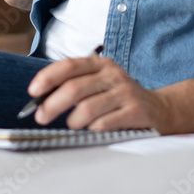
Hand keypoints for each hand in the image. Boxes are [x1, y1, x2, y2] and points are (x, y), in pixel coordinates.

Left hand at [27, 53, 171, 132]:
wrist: (160, 108)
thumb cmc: (119, 97)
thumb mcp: (100, 82)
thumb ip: (75, 84)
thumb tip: (40, 98)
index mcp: (100, 64)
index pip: (68, 66)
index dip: (48, 78)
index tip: (33, 92)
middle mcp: (112, 74)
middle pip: (74, 88)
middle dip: (52, 105)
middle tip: (41, 117)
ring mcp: (125, 92)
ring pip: (87, 108)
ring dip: (72, 121)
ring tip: (72, 125)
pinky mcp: (135, 111)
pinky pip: (104, 123)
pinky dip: (92, 129)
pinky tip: (93, 130)